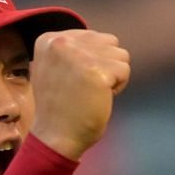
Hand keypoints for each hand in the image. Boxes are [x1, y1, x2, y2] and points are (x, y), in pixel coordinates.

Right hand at [29, 30, 129, 159]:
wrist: (55, 137)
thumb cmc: (60, 108)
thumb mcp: (55, 68)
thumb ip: (73, 50)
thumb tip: (104, 41)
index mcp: (49, 39)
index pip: (93, 36)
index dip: (92, 61)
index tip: (74, 81)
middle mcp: (62, 42)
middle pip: (109, 42)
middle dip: (106, 65)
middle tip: (87, 89)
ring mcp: (79, 55)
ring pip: (120, 55)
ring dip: (113, 75)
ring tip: (93, 93)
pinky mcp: (97, 71)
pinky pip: (125, 70)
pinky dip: (118, 87)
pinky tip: (100, 99)